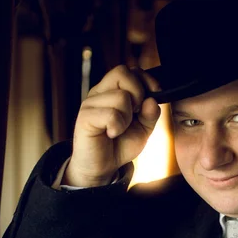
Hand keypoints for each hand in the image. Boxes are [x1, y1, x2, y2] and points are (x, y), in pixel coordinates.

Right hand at [63, 65, 160, 186]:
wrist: (102, 167)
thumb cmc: (119, 145)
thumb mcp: (143, 129)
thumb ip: (151, 114)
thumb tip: (152, 100)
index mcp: (112, 91)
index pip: (130, 70)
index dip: (146, 81)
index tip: (153, 97)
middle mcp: (100, 92)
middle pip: (123, 73)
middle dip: (138, 94)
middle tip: (134, 114)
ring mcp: (90, 103)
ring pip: (121, 96)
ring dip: (127, 117)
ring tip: (119, 129)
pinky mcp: (85, 117)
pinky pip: (111, 114)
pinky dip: (117, 127)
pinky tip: (111, 134)